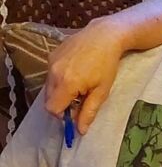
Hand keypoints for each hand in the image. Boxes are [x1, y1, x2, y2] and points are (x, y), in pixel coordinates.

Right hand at [44, 17, 125, 133]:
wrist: (104, 35)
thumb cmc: (107, 65)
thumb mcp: (101, 91)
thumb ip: (88, 112)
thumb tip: (80, 131)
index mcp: (66, 83)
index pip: (52, 109)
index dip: (63, 115)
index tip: (76, 112)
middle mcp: (53, 73)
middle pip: (48, 99)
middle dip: (62, 104)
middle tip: (80, 99)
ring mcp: (50, 62)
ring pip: (49, 87)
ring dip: (61, 92)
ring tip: (79, 85)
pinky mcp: (51, 54)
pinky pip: (50, 75)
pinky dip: (60, 79)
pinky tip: (75, 72)